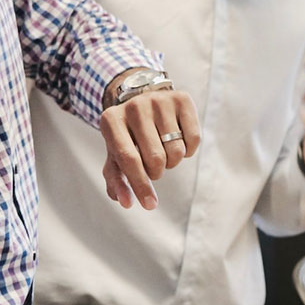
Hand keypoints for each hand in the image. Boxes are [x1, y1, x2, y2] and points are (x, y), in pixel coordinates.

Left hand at [99, 87, 200, 209]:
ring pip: (176, 151)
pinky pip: (194, 139)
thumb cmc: (128, 136)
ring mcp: (159, 100)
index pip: (128, 159)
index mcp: (111, 120)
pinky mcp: (182, 99)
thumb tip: (127, 202)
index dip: (140, 185)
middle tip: (153, 166)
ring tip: (164, 151)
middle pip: (156, 158)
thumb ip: (117, 181)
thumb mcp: (116, 156)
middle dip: (157, 172)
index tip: (150, 205)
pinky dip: (188, 150)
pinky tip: (178, 140)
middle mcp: (134, 106)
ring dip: (172, 162)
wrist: (142, 100)